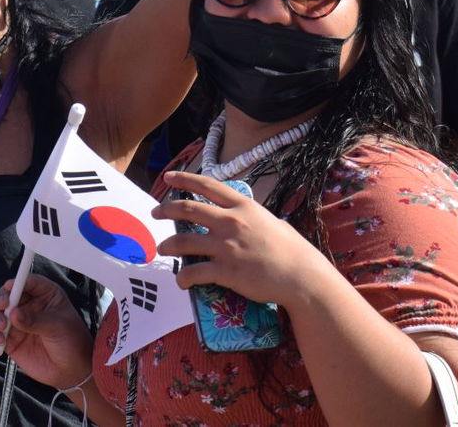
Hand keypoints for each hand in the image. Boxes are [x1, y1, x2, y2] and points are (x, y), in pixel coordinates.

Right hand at [0, 276, 95, 391]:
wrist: (71, 371)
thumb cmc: (72, 343)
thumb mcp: (58, 327)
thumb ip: (35, 320)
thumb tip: (14, 314)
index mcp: (45, 295)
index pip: (28, 281)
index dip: (18, 282)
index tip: (10, 287)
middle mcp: (28, 305)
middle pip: (6, 294)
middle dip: (1, 299)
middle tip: (2, 308)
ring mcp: (16, 322)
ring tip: (1, 327)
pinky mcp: (9, 338)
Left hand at [156, 170, 333, 310]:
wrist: (302, 277)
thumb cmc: (293, 250)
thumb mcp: (272, 222)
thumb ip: (252, 217)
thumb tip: (243, 215)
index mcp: (243, 206)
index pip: (207, 186)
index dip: (185, 179)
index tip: (169, 178)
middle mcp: (230, 222)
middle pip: (187, 209)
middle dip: (166, 210)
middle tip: (155, 213)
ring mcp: (225, 246)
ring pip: (183, 241)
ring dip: (167, 245)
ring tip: (161, 249)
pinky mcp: (225, 271)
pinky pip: (193, 273)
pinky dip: (183, 278)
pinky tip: (180, 281)